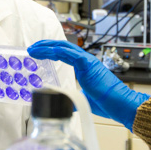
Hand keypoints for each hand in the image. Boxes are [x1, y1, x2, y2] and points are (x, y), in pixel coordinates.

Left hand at [28, 40, 149, 130]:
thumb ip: (71, 98)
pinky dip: (56, 51)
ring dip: (47, 47)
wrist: (119, 103)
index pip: (64, 53)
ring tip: (33, 49)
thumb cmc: (106, 102)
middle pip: (62, 47)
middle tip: (31, 48)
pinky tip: (46, 51)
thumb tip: (61, 102)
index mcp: (84, 67)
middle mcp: (85, 61)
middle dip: (45, 45)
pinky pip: (70, 54)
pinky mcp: (88, 64)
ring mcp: (87, 61)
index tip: (37, 53)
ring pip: (63, 48)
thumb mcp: (83, 100)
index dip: (50, 51)